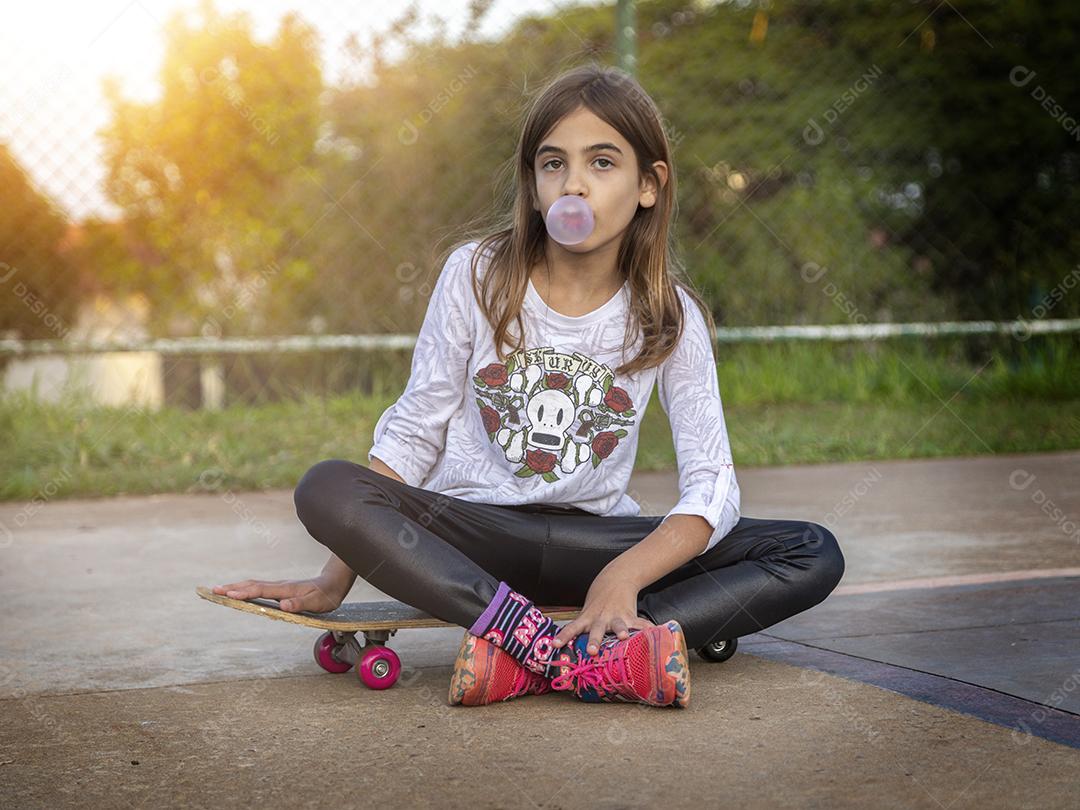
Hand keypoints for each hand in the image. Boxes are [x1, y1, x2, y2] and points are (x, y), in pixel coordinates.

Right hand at [212, 574, 349, 612]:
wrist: (334, 582)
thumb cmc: (326, 595)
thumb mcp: (317, 602)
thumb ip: (301, 603)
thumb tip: (284, 605)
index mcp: (286, 589)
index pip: (261, 590)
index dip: (245, 593)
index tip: (228, 594)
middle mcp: (280, 586)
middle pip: (252, 585)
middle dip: (232, 588)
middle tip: (213, 591)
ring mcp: (279, 586)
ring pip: (254, 584)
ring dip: (236, 587)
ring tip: (219, 590)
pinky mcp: (280, 589)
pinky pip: (259, 588)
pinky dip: (245, 588)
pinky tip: (239, 592)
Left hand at [549, 571, 654, 656]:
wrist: (616, 579)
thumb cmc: (598, 601)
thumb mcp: (587, 613)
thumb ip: (583, 630)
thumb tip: (569, 650)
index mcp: (588, 618)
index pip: (572, 628)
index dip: (564, 636)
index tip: (555, 644)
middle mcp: (601, 618)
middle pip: (596, 631)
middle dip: (594, 641)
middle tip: (592, 650)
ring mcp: (616, 617)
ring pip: (617, 625)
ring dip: (620, 631)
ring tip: (624, 637)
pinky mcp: (630, 615)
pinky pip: (639, 624)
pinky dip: (647, 629)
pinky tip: (654, 634)